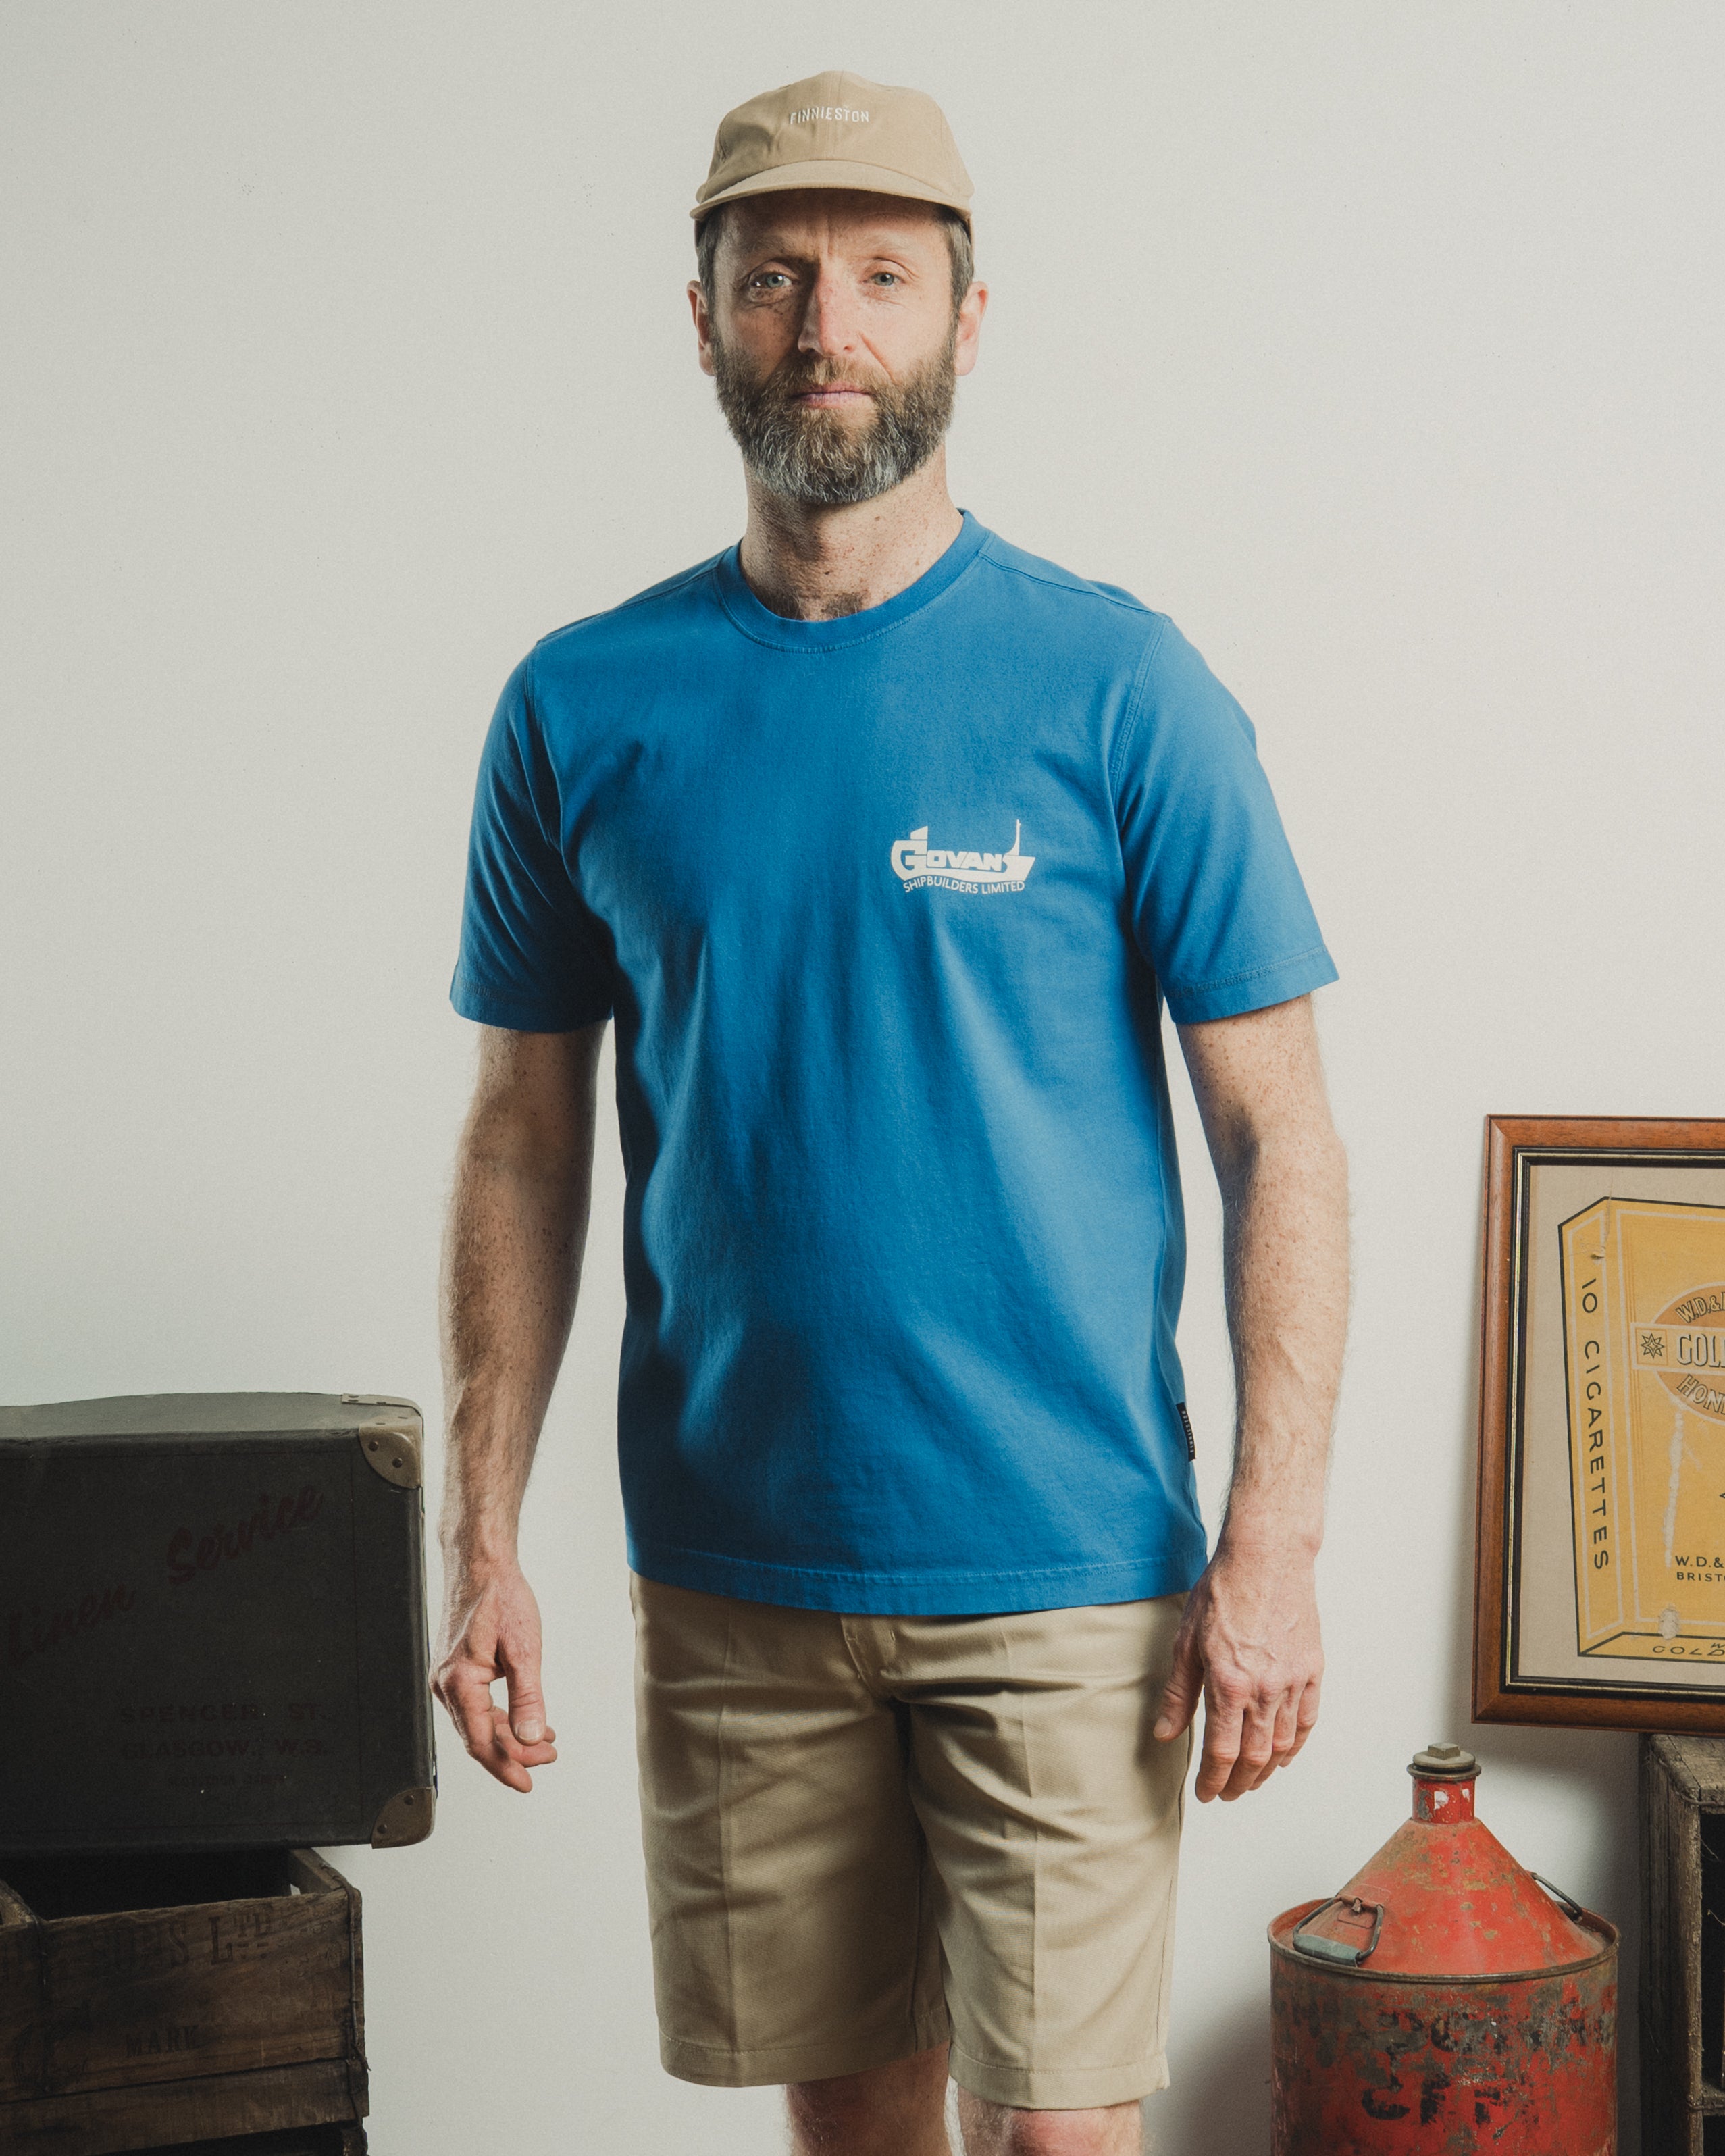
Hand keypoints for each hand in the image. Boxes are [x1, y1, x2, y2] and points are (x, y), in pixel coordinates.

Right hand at [433, 1558, 558, 1792]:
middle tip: (547, 1759)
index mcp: (459, 1682)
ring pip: (478, 1723)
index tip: (526, 1783)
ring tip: (543, 1743)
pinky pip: (475, 1706)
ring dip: (509, 1736)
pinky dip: (500, 1717)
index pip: (481, 1741)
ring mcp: (447, 1677)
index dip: (505, 1766)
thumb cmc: (499, 1596)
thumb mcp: (524, 1649)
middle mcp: (446, 1684)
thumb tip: (531, 1737)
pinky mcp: (455, 1669)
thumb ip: (528, 1698)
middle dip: (514, 1753)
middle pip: (479, 1736)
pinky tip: (524, 1720)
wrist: (481, 1563)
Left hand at [1152, 1544, 1321, 1801]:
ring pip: (1283, 1745)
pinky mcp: (1312, 1671)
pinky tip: (1283, 1755)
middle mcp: (1265, 1690)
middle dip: (1238, 1783)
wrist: (1267, 1558)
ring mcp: (1293, 1682)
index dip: (1213, 1780)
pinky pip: (1307, 1721)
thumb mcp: (1186, 1641)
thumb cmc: (1224, 1592)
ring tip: (1250, 1780)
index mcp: (1229, 1684)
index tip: (1206, 1792)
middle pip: (1254, 1757)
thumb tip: (1166, 1732)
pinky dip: (1295, 1746)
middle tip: (1226, 1793)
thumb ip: (1179, 1693)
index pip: (1222, 1752)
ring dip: (1265, 1771)